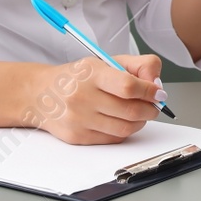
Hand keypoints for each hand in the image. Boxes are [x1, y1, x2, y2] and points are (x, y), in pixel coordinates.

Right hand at [29, 54, 166, 144]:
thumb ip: (138, 66)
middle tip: (154, 105)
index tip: (158, 93)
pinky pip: (112, 139)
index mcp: (91, 73)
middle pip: (130, 110)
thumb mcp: (106, 61)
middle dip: (150, 109)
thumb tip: (157, 84)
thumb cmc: (79, 77)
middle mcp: (82, 97)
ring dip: (140, 122)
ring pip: (124, 128)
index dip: (149, 91)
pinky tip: (123, 121)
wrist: (42, 94)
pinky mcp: (77, 137)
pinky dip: (125, 131)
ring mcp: (78, 120)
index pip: (128, 86)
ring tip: (141, 113)